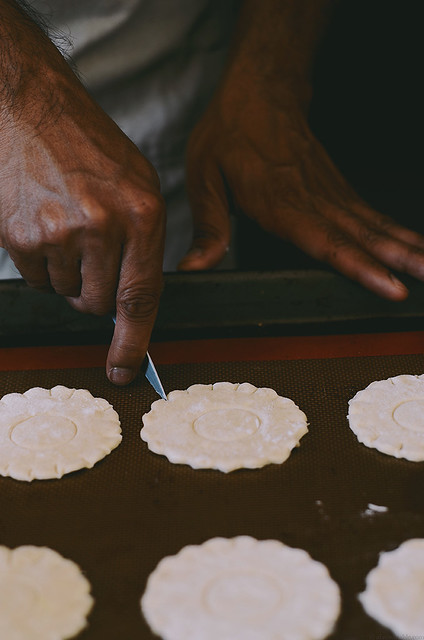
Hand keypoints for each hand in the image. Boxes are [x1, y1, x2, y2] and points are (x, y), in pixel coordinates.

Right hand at [0, 59, 164, 385]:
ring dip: (69, 274)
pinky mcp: (19, 236)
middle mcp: (100, 226)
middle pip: (99, 305)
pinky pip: (38, 280)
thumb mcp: (140, 187)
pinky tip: (46, 226)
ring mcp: (56, 233)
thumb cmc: (90, 148)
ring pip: (67, 294)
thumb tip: (135, 303)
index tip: (125, 369)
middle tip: (92, 254)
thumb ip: (143, 246)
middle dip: (96, 292)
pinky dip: (44, 264)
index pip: (140, 297)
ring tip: (67, 227)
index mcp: (141, 215)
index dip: (133, 342)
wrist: (33, 109)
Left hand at [181, 91, 423, 300]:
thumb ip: (209, 227)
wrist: (258, 92)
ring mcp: (330, 193)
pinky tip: (415, 246)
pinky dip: (397, 232)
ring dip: (406, 247)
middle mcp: (313, 199)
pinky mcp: (337, 189)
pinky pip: (371, 215)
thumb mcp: (204, 178)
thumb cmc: (229, 133)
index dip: (357, 265)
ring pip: (373, 225)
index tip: (387, 284)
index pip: (325, 240)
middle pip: (361, 235)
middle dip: (397, 262)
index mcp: (280, 201)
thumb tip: (196, 268)